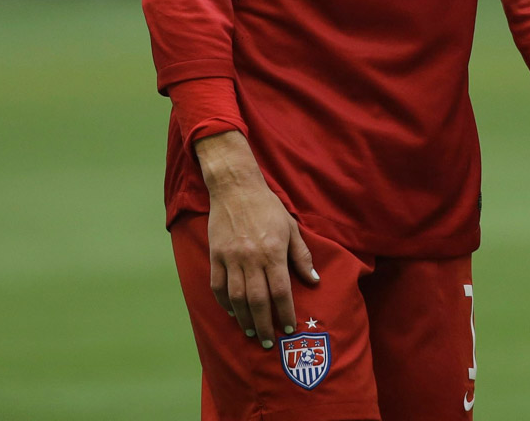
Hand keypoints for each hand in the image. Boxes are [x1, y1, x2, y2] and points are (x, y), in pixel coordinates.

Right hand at [195, 131, 318, 347]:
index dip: (285, 312)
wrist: (236, 188)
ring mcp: (231, 258)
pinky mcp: (216, 255)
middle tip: (269, 342)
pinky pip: (218, 287)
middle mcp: (252, 258)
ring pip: (237, 298)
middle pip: (258, 301)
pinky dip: (224, 303)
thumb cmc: (268, 207)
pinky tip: (232, 312)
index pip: (280, 290)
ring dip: (245, 319)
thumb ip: (301, 256)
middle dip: (265, 325)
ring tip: (252, 332)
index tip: (289, 328)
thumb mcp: (291, 227)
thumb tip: (314, 280)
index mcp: (273, 251)